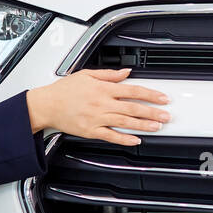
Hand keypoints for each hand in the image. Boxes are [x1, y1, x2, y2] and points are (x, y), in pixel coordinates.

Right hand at [26, 68, 169, 145]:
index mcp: (103, 89)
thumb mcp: (87, 74)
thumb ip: (109, 74)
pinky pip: (111, 136)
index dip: (151, 94)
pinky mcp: (91, 131)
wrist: (46, 105)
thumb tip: (127, 72)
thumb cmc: (64, 90)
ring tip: (157, 126)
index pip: (133, 91)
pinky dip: (124, 139)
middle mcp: (102, 104)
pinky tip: (136, 139)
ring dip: (143, 125)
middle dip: (152, 112)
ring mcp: (97, 118)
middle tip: (166, 115)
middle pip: (133, 108)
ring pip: (125, 122)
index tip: (163, 98)